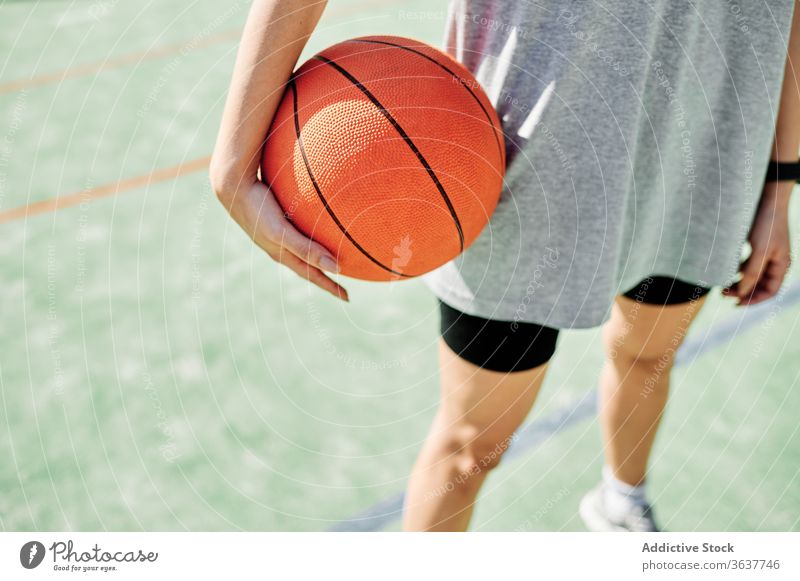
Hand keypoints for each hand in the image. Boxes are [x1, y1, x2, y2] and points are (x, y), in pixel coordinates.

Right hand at [214, 178, 348, 301]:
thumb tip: (337, 268)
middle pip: (309, 264)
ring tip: (334, 254)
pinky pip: (301, 228)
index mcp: (283, 254)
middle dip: (326, 274)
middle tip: (344, 281)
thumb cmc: (259, 211)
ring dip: (319, 254)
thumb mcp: (282, 234)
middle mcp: (280, 246)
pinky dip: (313, 232)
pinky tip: (320, 221)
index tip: (348, 298)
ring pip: (304, 247)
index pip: (312, 275)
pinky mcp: (276, 217)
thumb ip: (307, 250)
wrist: (233, 187)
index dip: (330, 286)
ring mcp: (277, 232)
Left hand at [724, 182, 792, 305]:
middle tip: (722, 294)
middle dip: (742, 292)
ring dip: (736, 282)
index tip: (736, 304)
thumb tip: (742, 293)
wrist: (765, 198)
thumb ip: (751, 273)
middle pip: (758, 285)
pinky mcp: (755, 246)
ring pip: (750, 276)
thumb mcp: (760, 251)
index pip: (769, 291)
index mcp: (781, 265)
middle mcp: (774, 262)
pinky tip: (724, 271)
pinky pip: (744, 265)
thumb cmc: (766, 224)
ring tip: (720, 286)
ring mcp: (765, 254)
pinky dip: (734, 270)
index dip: (754, 300)